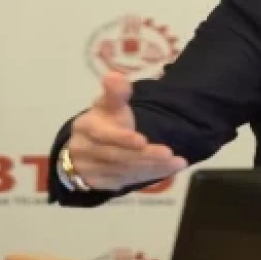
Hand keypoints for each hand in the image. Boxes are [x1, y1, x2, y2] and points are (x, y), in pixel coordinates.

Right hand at [66, 71, 186, 189]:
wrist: (87, 147)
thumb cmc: (104, 121)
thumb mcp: (109, 105)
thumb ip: (115, 93)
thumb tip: (114, 76)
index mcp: (85, 127)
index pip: (102, 136)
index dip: (122, 139)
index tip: (143, 140)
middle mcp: (84, 150)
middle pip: (116, 156)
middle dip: (143, 156)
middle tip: (168, 153)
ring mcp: (91, 170)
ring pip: (123, 171)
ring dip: (151, 167)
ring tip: (176, 161)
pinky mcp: (102, 183)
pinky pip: (127, 180)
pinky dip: (150, 175)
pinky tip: (170, 168)